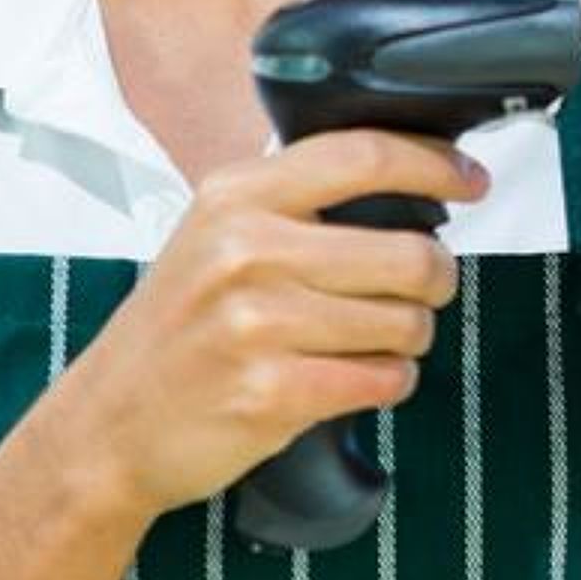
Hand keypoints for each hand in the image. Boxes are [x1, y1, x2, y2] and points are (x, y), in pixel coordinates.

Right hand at [73, 130, 483, 520]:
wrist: (109, 423)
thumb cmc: (177, 329)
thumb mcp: (213, 234)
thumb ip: (292, 200)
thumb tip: (404, 176)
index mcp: (235, 196)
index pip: (363, 156)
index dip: (434, 164)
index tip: (471, 180)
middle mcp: (245, 250)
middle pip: (408, 253)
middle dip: (436, 278)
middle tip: (422, 291)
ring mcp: (256, 323)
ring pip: (405, 323)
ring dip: (406, 340)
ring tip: (366, 343)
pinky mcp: (272, 392)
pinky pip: (382, 380)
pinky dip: (386, 382)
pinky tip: (352, 379)